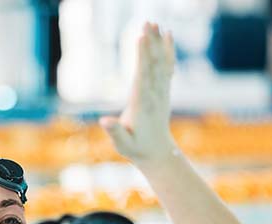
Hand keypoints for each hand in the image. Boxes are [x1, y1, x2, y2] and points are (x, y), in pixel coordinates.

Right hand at [100, 23, 175, 164]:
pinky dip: (168, 50)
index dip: (142, 57)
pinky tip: (168, 35)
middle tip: (147, 23)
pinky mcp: (164, 90)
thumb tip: (103, 121)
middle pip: (153, 65)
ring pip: (161, 63)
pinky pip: (167, 66)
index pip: (143, 76)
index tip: (140, 38)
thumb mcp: (122, 144)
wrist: (158, 153)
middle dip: (150, 43)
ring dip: (159, 42)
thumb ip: (114, 132)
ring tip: (155, 23)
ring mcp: (161, 91)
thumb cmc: (136, 148)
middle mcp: (155, 94)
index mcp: (143, 104)